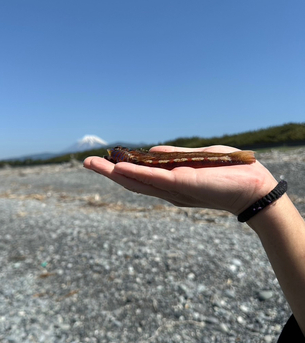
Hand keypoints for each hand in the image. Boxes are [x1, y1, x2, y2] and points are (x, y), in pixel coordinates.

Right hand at [84, 145, 277, 215]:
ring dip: (115, 173)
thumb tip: (152, 152)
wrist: (255, 188)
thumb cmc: (230, 173)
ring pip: (139, 182)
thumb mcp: (199, 159)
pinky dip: (138, 173)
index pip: (142, 177)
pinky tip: (120, 168)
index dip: (122, 169)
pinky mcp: (184, 185)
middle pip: (134, 182)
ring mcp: (175, 190)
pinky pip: (157, 179)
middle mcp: (169, 190)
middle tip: (87, 162)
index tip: (106, 160)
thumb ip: (176, 156)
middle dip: (109, 173)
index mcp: (172, 183)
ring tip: (94, 164)